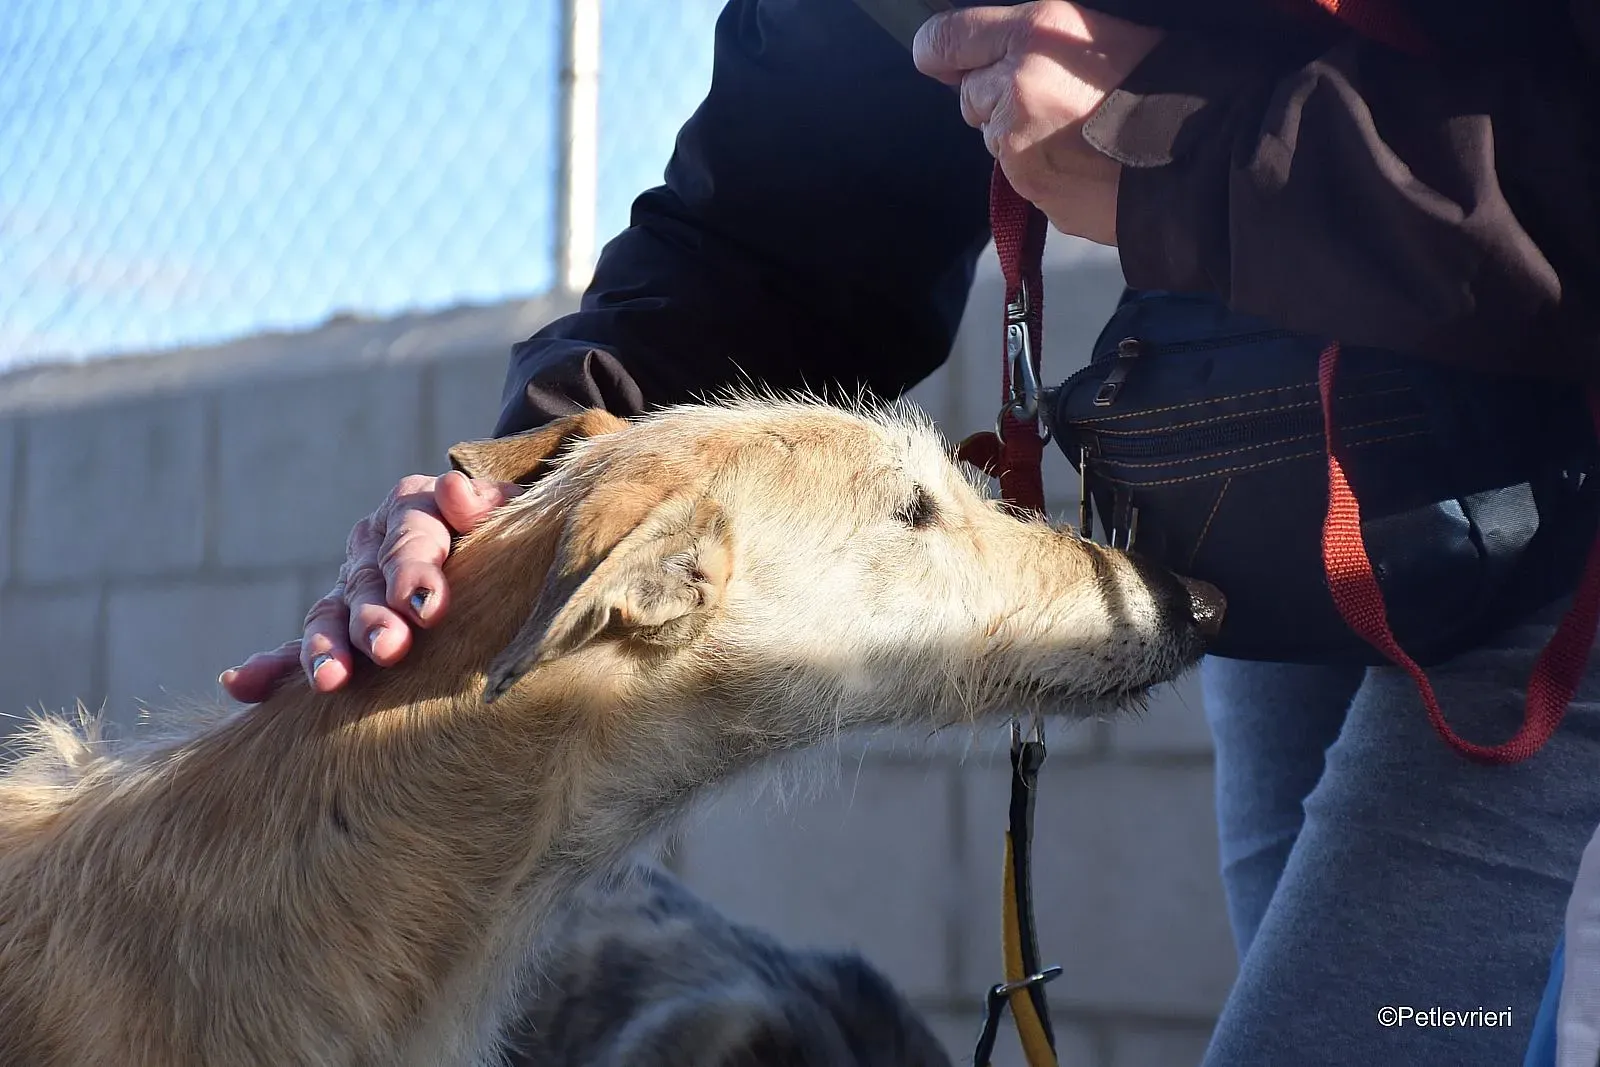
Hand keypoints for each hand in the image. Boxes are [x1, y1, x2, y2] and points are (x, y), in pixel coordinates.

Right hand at [219, 471, 522, 702]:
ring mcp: (352, 587)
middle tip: (389, 648)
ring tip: (331, 680)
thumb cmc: (513, 532)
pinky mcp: (339, 626)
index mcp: (414, 507)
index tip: (427, 606)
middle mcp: (375, 545)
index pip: (411, 535)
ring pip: (330, 616)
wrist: (498, 545)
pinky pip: (299, 646)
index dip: (416, 570)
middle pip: (368, 581)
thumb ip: (490, 501)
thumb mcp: (512, 508)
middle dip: (374, 619)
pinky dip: (272, 666)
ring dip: (326, 647)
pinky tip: (242, 685)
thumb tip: (456, 492)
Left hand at [912, 1, 1163, 244]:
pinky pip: (1020, 178)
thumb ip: (1030, 37)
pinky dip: (1042, 171)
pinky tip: (1085, 159)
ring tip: (1079, 131)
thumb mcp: (1097, 28)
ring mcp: (1020, 148)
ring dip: (1019, 136)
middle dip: (998, 97)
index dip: (940, 50)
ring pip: (993, 140)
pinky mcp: (1033, 191)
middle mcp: (1016, 88)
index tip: (942, 58)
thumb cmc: (1164, 81)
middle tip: (1057, 97)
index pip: (945, 40)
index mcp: (1034, 34)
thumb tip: (979, 52)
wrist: (1205, 152)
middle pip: (970, 96)